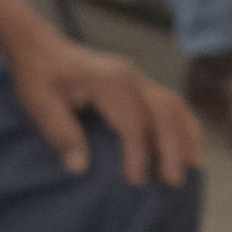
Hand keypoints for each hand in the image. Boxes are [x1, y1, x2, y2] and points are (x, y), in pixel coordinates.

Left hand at [2, 29, 199, 185]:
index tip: (136, 181)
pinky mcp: (140, 84)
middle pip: (164, 112)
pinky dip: (184, 125)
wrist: (41, 48)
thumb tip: (79, 167)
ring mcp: (139, 79)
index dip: (139, 153)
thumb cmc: (39, 76)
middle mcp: (131, 77)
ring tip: (193, 167)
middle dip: (172, 148)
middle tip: (173, 182)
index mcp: (109, 81)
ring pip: (174, 105)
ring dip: (186, 136)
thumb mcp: (39, 102)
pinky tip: (189, 147)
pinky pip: (172, 103)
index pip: (135, 121)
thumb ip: (60, 132)